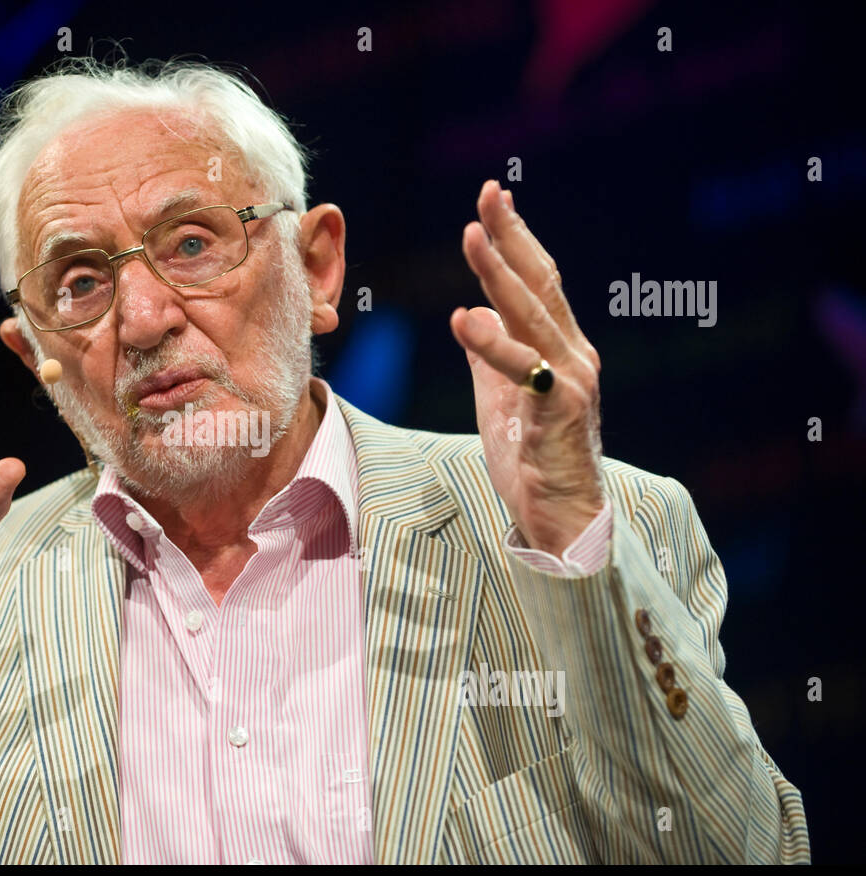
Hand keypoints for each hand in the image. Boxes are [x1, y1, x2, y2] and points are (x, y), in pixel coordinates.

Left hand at [450, 181, 603, 555]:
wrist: (561, 517)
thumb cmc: (533, 459)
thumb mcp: (500, 398)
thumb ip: (490, 356)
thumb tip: (474, 312)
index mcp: (561, 348)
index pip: (538, 283)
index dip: (516, 240)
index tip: (494, 200)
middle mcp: (574, 354)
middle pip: (541, 284)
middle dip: (513, 236)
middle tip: (489, 194)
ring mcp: (572, 380)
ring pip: (533, 316)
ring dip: (500, 274)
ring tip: (473, 236)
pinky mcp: (561, 410)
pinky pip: (524, 370)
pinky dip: (492, 344)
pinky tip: (464, 320)